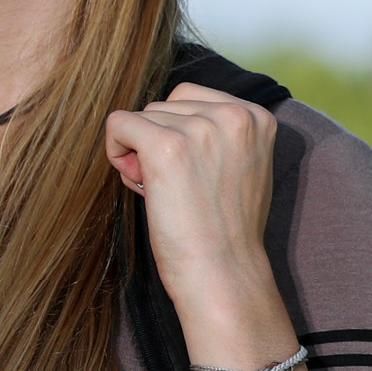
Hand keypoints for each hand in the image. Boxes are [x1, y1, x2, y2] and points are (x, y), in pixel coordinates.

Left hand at [102, 83, 280, 332]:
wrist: (223, 272)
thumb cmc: (224, 229)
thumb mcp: (240, 166)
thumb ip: (216, 135)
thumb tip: (162, 117)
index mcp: (256, 116)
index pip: (189, 98)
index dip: (177, 132)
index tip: (190, 171)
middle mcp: (234, 114)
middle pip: (163, 106)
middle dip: (157, 141)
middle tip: (174, 187)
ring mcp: (200, 128)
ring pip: (141, 117)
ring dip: (139, 152)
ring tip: (164, 192)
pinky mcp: (166, 146)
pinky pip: (118, 124)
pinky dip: (115, 151)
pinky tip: (137, 183)